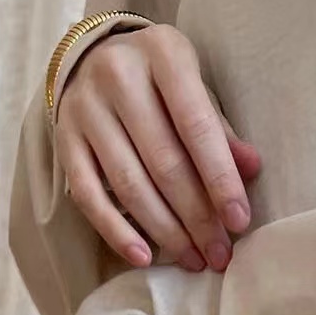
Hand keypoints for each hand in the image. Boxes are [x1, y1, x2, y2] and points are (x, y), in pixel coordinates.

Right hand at [55, 23, 261, 271]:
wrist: (93, 58)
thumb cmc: (158, 82)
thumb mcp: (193, 88)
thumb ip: (218, 129)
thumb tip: (251, 170)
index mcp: (163, 54)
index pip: (197, 126)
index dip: (220, 179)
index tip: (239, 222)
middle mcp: (119, 76)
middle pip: (164, 162)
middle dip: (197, 217)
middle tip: (219, 254)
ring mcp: (86, 109)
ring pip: (129, 184)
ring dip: (165, 231)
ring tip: (192, 259)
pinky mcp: (64, 140)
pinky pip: (89, 197)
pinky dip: (117, 232)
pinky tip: (144, 257)